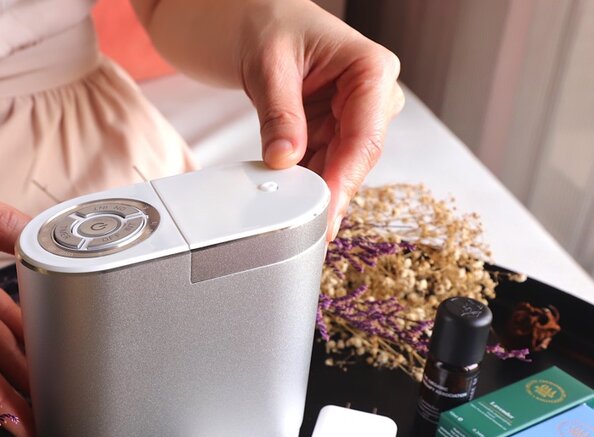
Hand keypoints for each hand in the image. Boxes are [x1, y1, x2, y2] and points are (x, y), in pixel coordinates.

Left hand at [240, 1, 403, 238]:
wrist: (255, 21)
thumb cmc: (270, 25)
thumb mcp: (269, 66)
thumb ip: (279, 114)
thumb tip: (284, 159)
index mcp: (371, 69)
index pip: (365, 137)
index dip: (344, 179)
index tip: (325, 209)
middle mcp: (372, 97)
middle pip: (355, 159)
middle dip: (328, 191)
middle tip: (306, 225)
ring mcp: (354, 117)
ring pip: (338, 168)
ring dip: (313, 189)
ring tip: (289, 210)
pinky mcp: (333, 132)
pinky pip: (321, 166)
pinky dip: (302, 181)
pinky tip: (287, 195)